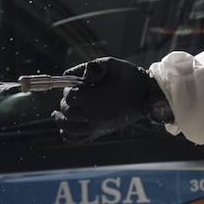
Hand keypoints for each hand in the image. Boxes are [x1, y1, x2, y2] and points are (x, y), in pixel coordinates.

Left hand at [52, 57, 171, 140]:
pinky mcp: (101, 133)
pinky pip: (78, 139)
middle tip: (72, 96)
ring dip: (61, 120)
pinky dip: (68, 135)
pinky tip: (64, 128)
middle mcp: (96, 117)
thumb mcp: (109, 64)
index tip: (75, 85)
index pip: (71, 97)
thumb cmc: (128, 77)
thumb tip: (66, 75)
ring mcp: (98, 127)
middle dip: (65, 102)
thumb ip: (86, 67)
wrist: (146, 96)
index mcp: (98, 100)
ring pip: (69, 128)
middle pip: (68, 112)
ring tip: (56, 115)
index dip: (69, 89)